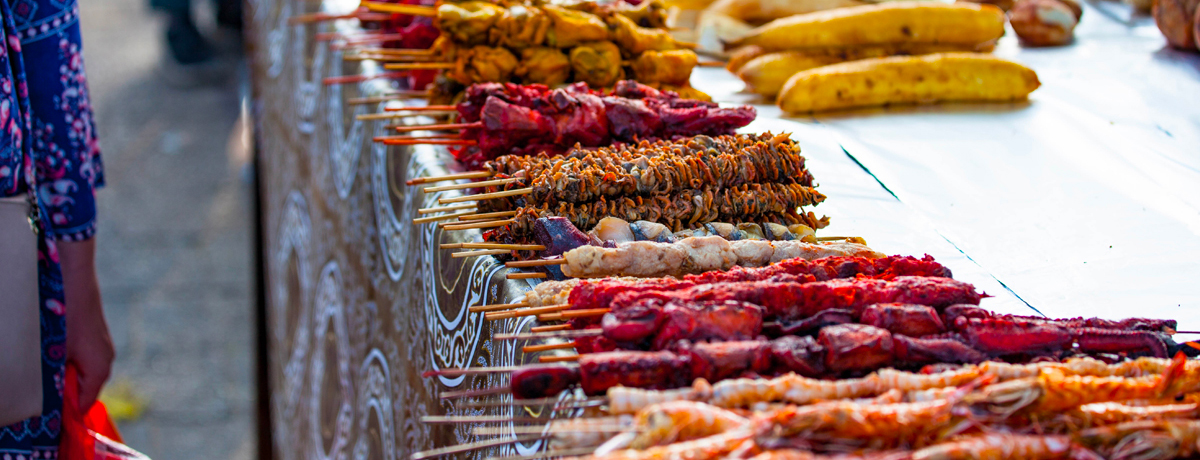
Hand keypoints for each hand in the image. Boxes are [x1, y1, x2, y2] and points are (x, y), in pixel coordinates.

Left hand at [59, 238, 113, 410]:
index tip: (46, 406)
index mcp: (99, 368)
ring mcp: (102, 346)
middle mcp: (105, 359)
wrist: (74, 274)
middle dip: (63, 389)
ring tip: (47, 361)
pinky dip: (68, 359)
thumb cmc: (65, 314)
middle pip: (84, 388)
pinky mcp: (96, 336)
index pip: (84, 403)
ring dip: (64, 372)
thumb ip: (56, 381)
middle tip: (42, 381)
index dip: (65, 409)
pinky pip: (83, 357)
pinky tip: (54, 347)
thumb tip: (54, 400)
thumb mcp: (56, 351)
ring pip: (82, 372)